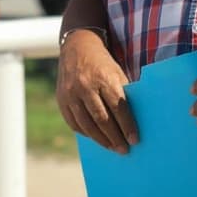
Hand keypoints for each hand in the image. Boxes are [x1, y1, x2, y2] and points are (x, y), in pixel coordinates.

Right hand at [56, 31, 138, 153]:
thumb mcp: (117, 72)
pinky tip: (95, 138)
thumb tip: (131, 122)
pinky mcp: (61, 99)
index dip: (127, 125)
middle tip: (124, 150)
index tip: (135, 140)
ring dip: (101, 140)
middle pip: (102, 119)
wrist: (77, 47)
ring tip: (112, 148)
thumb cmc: (103, 64)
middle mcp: (85, 86)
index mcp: (104, 78)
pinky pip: (74, 123)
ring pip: (87, 124)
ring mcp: (71, 93)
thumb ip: (122, 93)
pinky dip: (86, 133)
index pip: (118, 107)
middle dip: (115, 137)